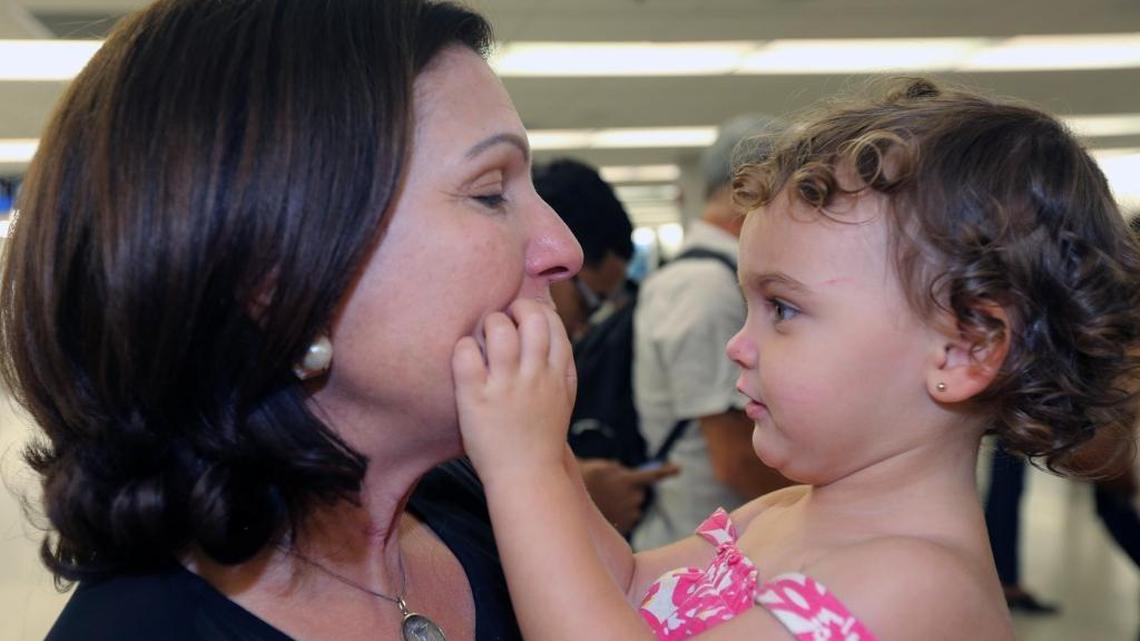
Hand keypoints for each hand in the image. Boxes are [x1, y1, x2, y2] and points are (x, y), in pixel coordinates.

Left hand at [453, 299, 576, 481]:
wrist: (527, 478)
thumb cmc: (541, 436)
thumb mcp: (564, 397)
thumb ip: (560, 364)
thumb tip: (549, 327)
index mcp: (557, 374)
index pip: (553, 323)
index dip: (536, 310)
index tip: (524, 316)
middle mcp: (535, 376)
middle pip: (530, 318)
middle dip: (513, 309)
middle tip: (500, 321)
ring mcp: (506, 387)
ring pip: (497, 329)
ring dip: (487, 325)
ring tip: (481, 339)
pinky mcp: (476, 400)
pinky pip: (466, 355)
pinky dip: (464, 347)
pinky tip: (465, 357)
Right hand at [577, 458, 679, 533]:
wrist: (569, 507)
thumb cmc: (582, 485)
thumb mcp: (599, 468)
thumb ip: (615, 469)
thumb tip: (623, 472)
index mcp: (627, 482)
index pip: (651, 475)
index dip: (665, 471)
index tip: (677, 468)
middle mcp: (631, 499)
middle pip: (640, 494)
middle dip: (630, 491)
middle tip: (611, 489)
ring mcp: (629, 515)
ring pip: (633, 507)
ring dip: (624, 503)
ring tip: (605, 502)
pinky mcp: (625, 527)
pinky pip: (628, 519)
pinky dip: (620, 515)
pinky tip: (606, 512)